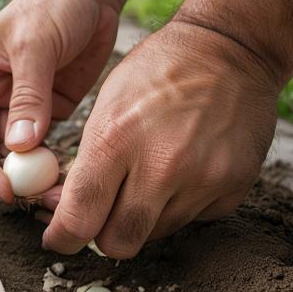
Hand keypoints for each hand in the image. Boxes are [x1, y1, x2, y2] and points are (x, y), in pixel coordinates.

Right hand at [0, 0, 119, 202]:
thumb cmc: (53, 3)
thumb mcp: (35, 46)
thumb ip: (28, 96)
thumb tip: (19, 145)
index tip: (4, 188)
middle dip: (12, 176)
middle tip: (36, 200)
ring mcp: (23, 105)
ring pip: (22, 153)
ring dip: (36, 175)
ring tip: (58, 195)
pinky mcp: (53, 109)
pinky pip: (49, 145)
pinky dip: (57, 164)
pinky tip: (72, 178)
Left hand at [41, 20, 279, 257]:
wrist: (229, 49)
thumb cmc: (157, 71)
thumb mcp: (106, 105)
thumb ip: (88, 162)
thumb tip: (63, 209)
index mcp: (117, 140)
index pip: (80, 217)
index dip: (63, 237)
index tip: (58, 238)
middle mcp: (162, 166)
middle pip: (119, 242)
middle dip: (102, 239)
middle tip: (99, 220)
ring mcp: (203, 179)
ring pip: (156, 233)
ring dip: (142, 218)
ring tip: (144, 180)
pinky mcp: (234, 187)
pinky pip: (193, 219)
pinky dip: (178, 206)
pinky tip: (181, 171)